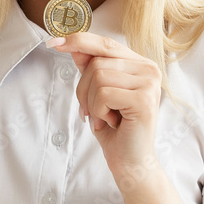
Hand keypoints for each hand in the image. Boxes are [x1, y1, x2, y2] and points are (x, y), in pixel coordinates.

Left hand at [46, 33, 161, 183]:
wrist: (130, 162)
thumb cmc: (115, 129)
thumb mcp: (97, 94)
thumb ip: (90, 68)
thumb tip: (73, 45)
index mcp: (140, 64)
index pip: (106, 44)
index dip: (79, 41)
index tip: (54, 42)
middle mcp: (149, 69)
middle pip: (97, 62)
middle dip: (84, 89)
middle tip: (92, 112)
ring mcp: (149, 83)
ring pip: (98, 76)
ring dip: (91, 102)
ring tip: (104, 118)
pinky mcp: (144, 99)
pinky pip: (103, 94)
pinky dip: (98, 111)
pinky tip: (111, 122)